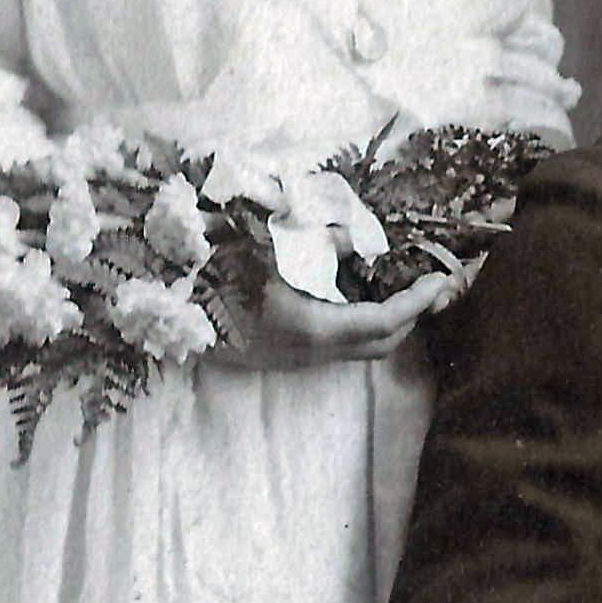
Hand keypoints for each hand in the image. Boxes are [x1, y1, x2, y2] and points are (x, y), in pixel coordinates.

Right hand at [219, 263, 467, 368]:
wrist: (163, 305)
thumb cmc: (214, 270)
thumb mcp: (271, 246)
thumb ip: (322, 243)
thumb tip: (360, 242)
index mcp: (314, 329)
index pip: (385, 321)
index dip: (417, 301)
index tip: (437, 280)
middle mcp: (310, 353)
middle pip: (380, 344)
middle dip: (410, 316)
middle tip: (428, 285)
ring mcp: (294, 360)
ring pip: (359, 350)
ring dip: (385, 323)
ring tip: (399, 289)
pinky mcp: (281, 358)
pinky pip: (336, 347)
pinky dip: (358, 325)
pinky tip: (355, 298)